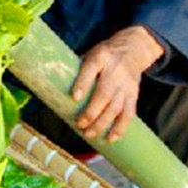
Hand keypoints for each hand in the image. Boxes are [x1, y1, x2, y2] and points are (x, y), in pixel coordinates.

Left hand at [71, 26, 163, 141]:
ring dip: (102, 123)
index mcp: (101, 57)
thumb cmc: (104, 55)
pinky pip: (128, 114)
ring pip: (115, 107)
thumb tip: (53, 87)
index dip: (83, 83)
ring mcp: (126, 84)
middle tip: (80, 124)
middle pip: (104, 94)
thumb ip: (77, 69)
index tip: (74, 97)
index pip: (90, 69)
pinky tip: (110, 138)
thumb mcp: (90, 53)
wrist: (133, 48)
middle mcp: (115, 71)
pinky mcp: (133, 94)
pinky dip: (120, 128)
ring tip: (89, 134)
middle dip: (91, 112)